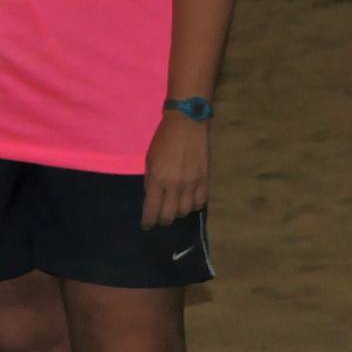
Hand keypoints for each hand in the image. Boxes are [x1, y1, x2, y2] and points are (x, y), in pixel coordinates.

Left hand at [141, 113, 209, 228]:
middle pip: (169, 214)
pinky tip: (188, 203)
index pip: (152, 208)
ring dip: (178, 213)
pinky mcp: (204, 180)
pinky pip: (200, 203)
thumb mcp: (150, 159)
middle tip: (160, 220)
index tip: (146, 226)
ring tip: (173, 210)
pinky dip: (193, 206)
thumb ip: (151, 180)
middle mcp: (175, 185)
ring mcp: (191, 184)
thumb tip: (152, 197)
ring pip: (185, 211)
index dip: (149, 220)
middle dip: (163, 220)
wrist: (186, 125)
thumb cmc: (163, 140)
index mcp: (158, 178)